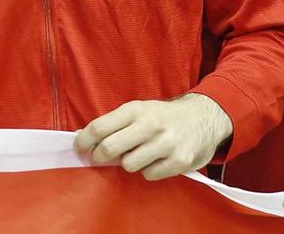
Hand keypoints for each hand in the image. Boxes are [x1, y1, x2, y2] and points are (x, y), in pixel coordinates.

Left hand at [75, 93, 231, 179]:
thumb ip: (114, 122)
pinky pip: (149, 175)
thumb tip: (84, 137)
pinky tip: (156, 160)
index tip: (79, 148)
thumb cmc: (163, 116)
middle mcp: (150, 125)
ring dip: (128, 163)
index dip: (84, 141)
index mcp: (136, 109)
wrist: (204, 118)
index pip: (99, 127)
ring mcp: (166, 144)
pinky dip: (148, 170)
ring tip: (137, 154)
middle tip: (99, 158)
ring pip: (129, 165)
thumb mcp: (139, 110)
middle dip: (99, 156)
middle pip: (110, 148)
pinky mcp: (179, 161)